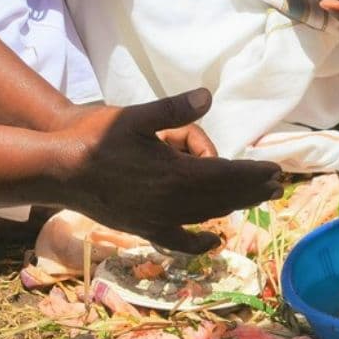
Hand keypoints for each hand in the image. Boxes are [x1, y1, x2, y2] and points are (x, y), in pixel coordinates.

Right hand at [49, 88, 282, 251]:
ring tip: (253, 199)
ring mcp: (158, 219)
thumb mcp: (136, 116)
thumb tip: (207, 96)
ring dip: (233, 206)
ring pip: (206, 215)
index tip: (276, 171)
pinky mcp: (144, 228)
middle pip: (222, 198)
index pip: (225, 175)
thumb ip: (174, 109)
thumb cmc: (97, 138)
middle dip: (251, 190)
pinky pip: (180, 239)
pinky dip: (200, 241)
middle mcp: (171, 203)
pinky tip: (213, 241)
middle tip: (277, 185)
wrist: (61, 171)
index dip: (253, 174)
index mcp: (173, 175)